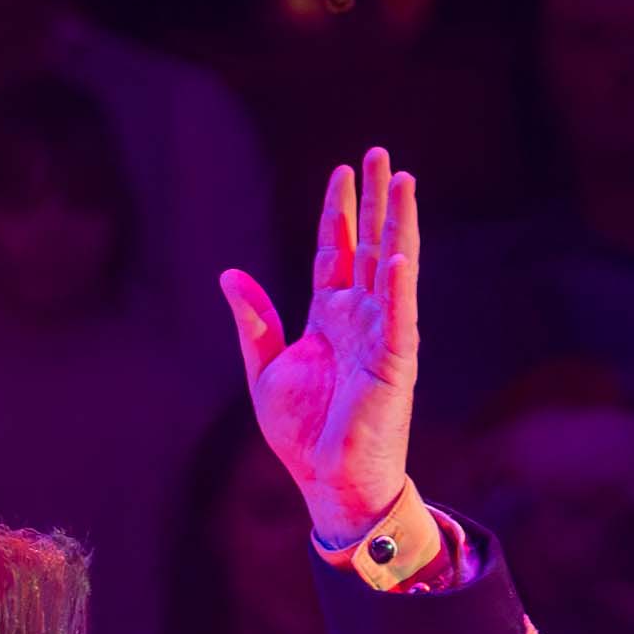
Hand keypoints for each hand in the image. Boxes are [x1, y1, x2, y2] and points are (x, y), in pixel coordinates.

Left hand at [221, 153, 428, 569]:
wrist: (327, 480)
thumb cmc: (302, 434)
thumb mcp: (265, 369)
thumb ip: (254, 321)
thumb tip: (230, 274)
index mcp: (329, 316)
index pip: (336, 250)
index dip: (338, 211)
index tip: (342, 171)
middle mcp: (361, 317)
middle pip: (369, 243)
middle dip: (374, 199)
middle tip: (379, 153)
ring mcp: (382, 335)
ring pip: (392, 267)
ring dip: (398, 224)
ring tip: (403, 180)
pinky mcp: (394, 363)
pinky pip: (397, 319)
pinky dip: (397, 287)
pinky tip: (397, 254)